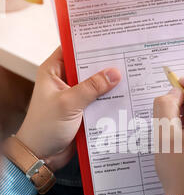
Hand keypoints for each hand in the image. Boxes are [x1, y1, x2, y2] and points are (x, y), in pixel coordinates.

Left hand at [16, 48, 121, 171]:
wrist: (42, 155)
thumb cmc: (44, 128)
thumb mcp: (68, 104)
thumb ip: (91, 87)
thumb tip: (114, 73)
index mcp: (53, 71)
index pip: (72, 49)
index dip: (90, 43)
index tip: (110, 39)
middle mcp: (64, 81)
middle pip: (88, 66)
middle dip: (105, 65)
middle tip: (126, 58)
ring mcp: (75, 96)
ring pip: (96, 84)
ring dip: (110, 84)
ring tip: (130, 76)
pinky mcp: (83, 110)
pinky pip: (99, 101)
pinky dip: (110, 100)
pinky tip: (125, 96)